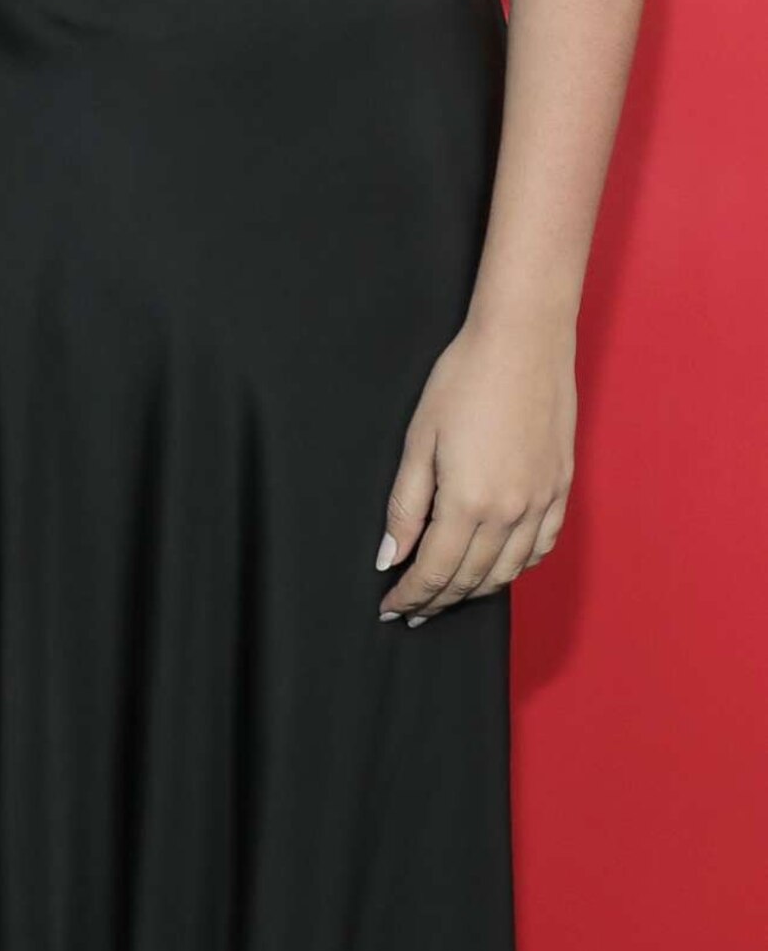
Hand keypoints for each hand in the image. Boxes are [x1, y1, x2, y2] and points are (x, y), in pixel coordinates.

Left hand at [376, 317, 575, 622]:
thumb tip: (389, 556)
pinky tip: (500, 566)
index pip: (434, 571)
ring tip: (449, 595)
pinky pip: (542, 546)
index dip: (410, 594)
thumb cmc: (463, 379)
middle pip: (470, 578)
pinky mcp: (561, 489)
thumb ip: (406, 504)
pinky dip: (518, 566)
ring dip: (475, 589)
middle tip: (413, 610)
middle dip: (438, 600)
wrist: (524, 341)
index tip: (390, 607)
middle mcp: (510, 513)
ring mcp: (542, 503)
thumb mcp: (419, 439)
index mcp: (469, 502)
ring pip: (508, 571)